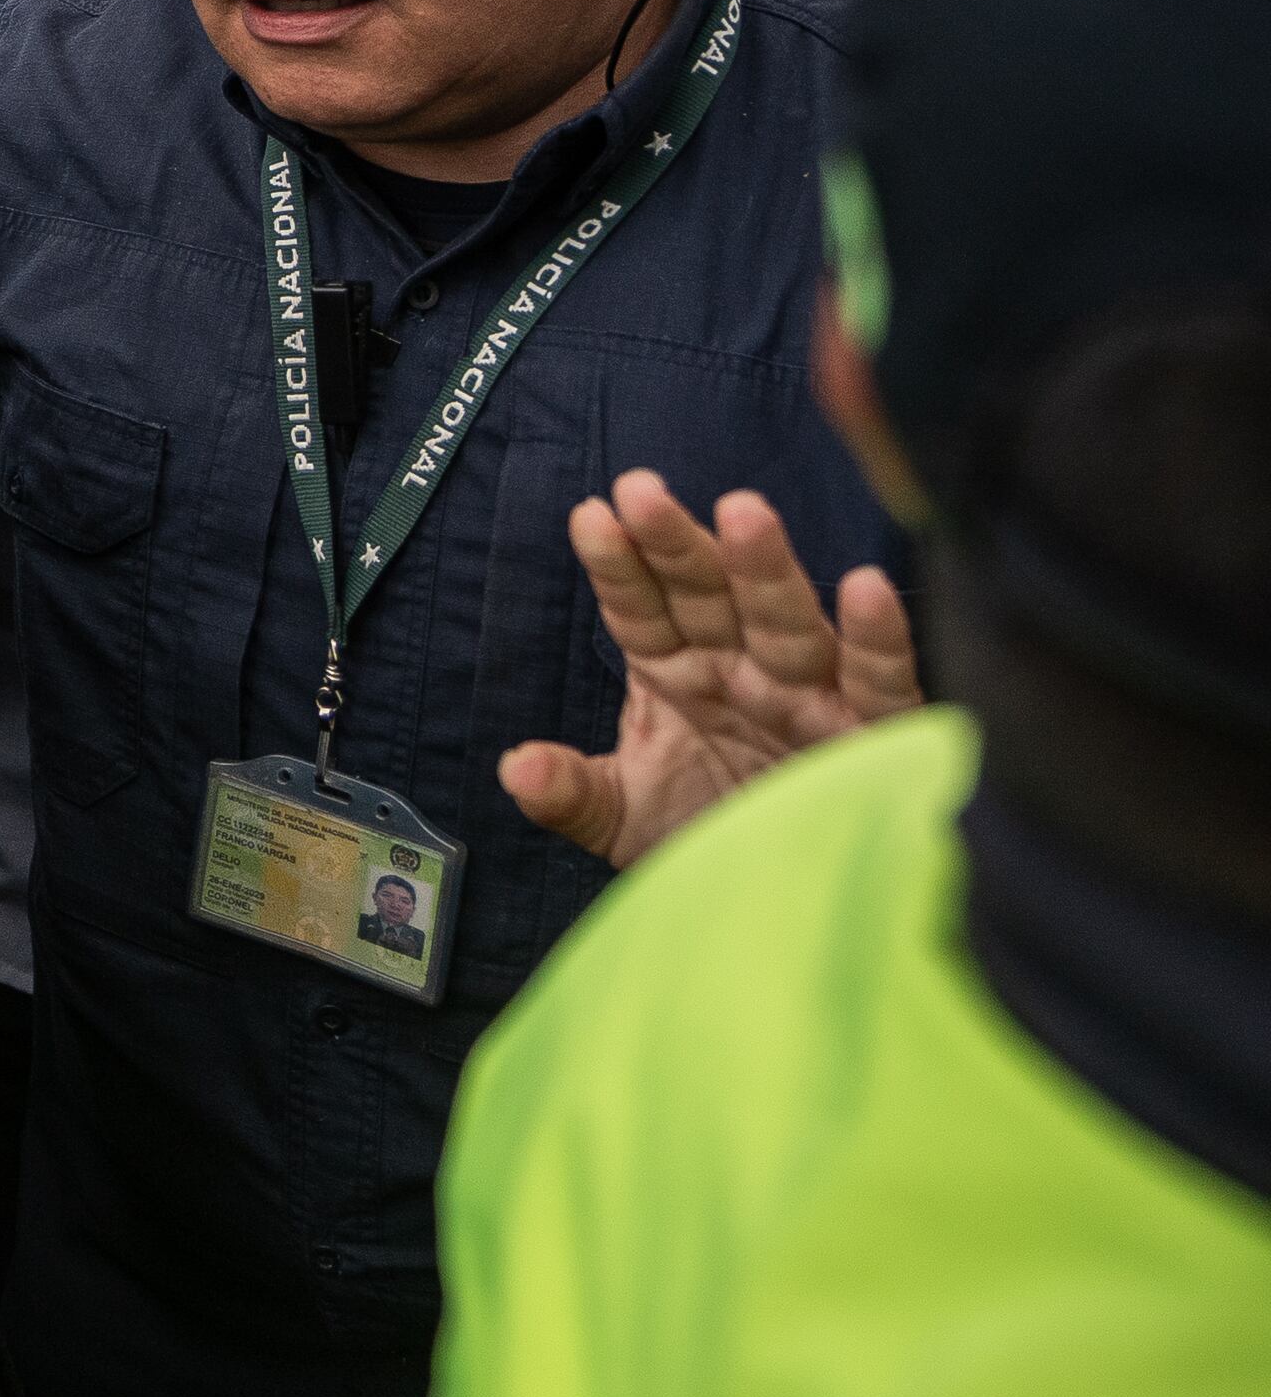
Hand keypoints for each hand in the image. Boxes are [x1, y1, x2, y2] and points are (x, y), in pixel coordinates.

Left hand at [498, 470, 921, 866]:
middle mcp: (742, 671)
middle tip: (641, 489)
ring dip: (765, 569)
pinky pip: (879, 684)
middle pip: (708, 597)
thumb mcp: (624, 819)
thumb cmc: (707, 838)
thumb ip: (572, 792)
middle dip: (677, 545)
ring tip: (740, 511)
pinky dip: (877, 640)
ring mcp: (808, 697)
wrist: (782, 907)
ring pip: (787, 623)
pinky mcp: (872, 736)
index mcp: (678, 672)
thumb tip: (516, 769)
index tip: (589, 518)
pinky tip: (866, 587)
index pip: (642, 610)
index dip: (618, 568)